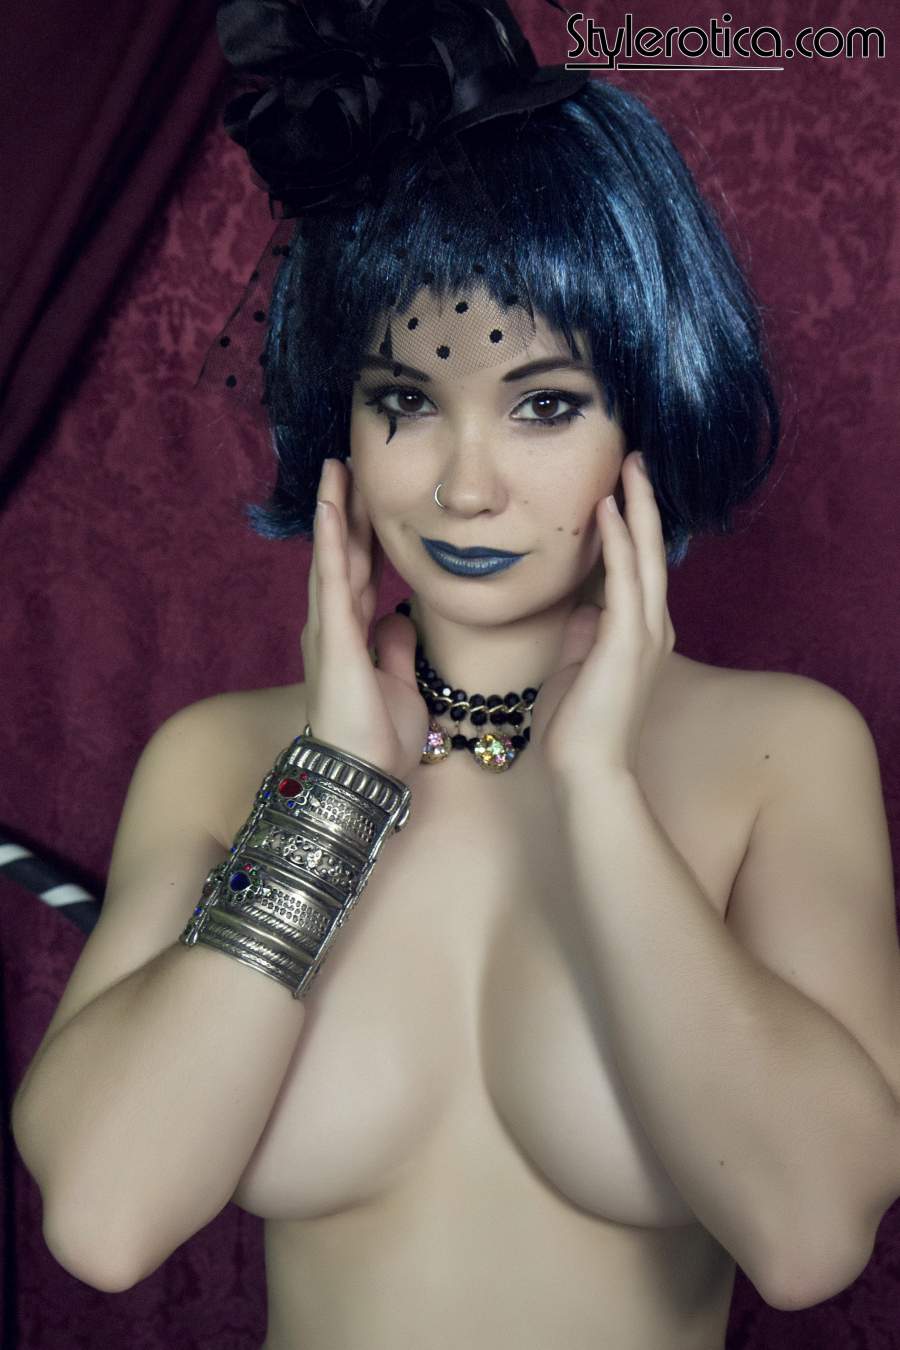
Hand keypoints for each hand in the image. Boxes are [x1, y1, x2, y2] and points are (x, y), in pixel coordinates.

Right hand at [301, 457, 428, 780]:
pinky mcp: (333, 636)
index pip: (361, 573)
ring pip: (332, 556)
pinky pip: (331, 578)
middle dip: (346, 510)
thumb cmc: (380, 740)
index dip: (364, 535)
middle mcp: (334, 626)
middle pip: (342, 555)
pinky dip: (329, 540)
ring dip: (334, 511)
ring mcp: (329, 628)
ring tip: (336, 469)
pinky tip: (330, 506)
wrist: (363, 775)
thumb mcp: (401, 684)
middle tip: (348, 466)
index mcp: (353, 636)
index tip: (370, 499)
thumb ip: (397, 650)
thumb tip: (401, 620)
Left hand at [529, 450, 675, 781]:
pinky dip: (618, 540)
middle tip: (636, 462)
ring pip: (646, 556)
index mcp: (641, 636)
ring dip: (636, 509)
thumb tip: (583, 611)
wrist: (587, 769)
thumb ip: (584, 637)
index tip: (622, 492)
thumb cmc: (578, 728)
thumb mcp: (578, 669)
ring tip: (628, 468)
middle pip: (653, 552)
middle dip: (645, 504)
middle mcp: (652, 629)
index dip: (635, 530)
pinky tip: (606, 508)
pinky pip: (624, 578)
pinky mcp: (625, 640)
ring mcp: (644, 634)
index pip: (641, 571)